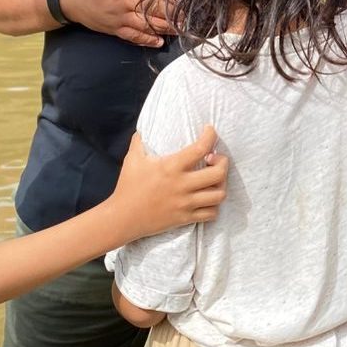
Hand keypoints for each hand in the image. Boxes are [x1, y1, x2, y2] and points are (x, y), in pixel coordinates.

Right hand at [61, 0, 173, 46]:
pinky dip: (148, 40)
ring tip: (182, 27)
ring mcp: (120, 16)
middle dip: (175, 12)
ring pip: (148, 24)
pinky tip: (161, 41)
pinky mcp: (114, 28)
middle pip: (156, 7)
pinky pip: (134, 37)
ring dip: (167, 27)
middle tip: (189, 14)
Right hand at [110, 126, 227, 240]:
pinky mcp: (185, 218)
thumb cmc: (127, 186)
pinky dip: (214, 205)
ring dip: (221, 184)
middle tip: (215, 159)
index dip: (210, 136)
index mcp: (171, 167)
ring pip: (219, 195)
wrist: (123, 218)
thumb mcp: (132, 158)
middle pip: (218, 173)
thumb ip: (140, 141)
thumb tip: (144, 128)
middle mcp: (182, 185)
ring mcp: (185, 203)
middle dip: (223, 163)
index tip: (210, 130)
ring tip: (214, 179)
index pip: (200, 148)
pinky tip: (207, 198)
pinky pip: (211, 214)